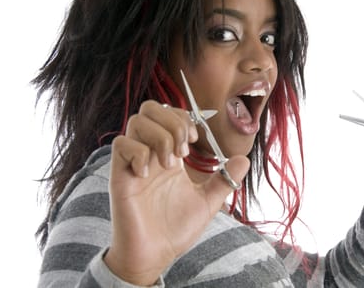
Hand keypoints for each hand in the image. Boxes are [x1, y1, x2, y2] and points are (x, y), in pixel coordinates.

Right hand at [104, 100, 248, 284]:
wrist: (155, 254)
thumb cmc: (176, 228)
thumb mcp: (208, 202)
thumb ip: (225, 180)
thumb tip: (244, 159)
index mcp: (169, 154)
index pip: (169, 113)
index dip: (184, 117)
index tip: (196, 139)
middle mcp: (150, 153)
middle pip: (151, 108)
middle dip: (173, 121)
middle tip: (184, 149)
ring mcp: (134, 162)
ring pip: (137, 121)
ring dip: (160, 137)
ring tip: (170, 164)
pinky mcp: (120, 175)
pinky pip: (121, 145)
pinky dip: (139, 153)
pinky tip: (149, 174)